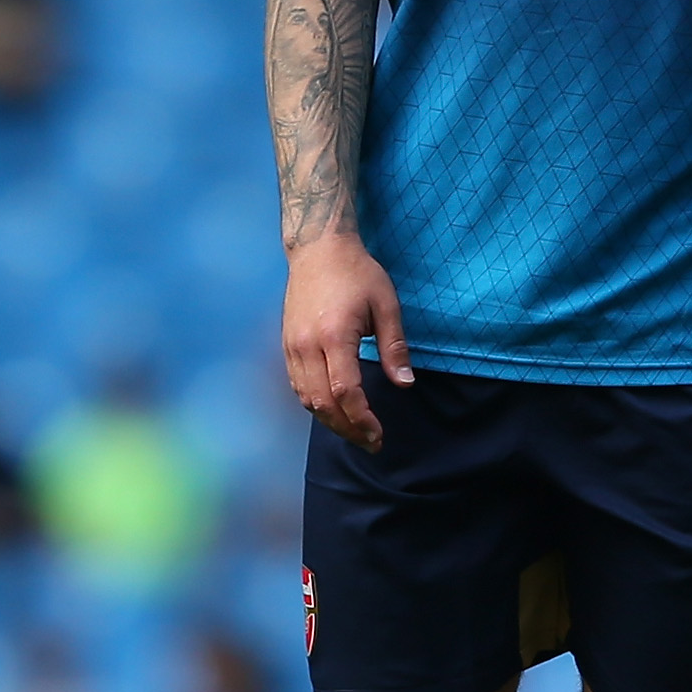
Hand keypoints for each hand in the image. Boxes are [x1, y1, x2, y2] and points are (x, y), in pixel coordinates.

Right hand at [281, 235, 408, 449]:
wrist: (318, 248)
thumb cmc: (357, 272)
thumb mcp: (386, 304)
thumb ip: (395, 347)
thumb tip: (405, 385)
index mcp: (335, 335)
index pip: (346, 392)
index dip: (362, 419)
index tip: (379, 434)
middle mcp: (307, 345)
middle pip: (322, 403)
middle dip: (348, 429)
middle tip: (371, 442)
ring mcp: (292, 346)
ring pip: (306, 399)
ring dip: (330, 421)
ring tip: (355, 432)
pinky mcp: (287, 345)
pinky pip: (298, 386)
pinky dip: (315, 404)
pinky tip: (334, 410)